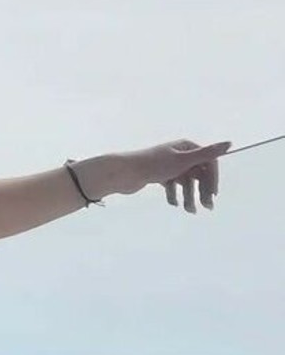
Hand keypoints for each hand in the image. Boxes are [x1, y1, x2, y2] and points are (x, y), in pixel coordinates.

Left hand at [78, 139, 231, 211]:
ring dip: (188, 196)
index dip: (212, 179)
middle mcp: (178, 153)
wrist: (123, 173)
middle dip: (202, 190)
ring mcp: (167, 165)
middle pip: (197, 173)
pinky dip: (174, 196)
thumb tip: (230, 144)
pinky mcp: (157, 175)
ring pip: (185, 182)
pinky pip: (172, 186)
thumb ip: (207, 154)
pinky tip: (173, 204)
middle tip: (207, 208)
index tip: (213, 195)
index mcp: (186, 146)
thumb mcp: (183, 160)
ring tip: (188, 210)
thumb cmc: (153, 165)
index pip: (208, 162)